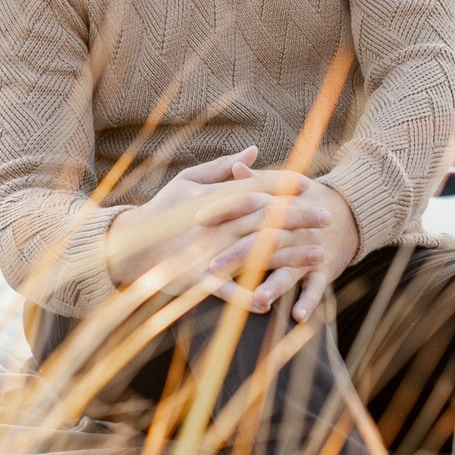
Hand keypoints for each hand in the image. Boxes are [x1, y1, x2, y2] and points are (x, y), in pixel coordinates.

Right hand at [106, 148, 338, 313]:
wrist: (126, 245)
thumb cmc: (160, 211)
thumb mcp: (187, 181)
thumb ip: (223, 168)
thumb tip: (254, 151)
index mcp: (213, 198)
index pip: (255, 187)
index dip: (284, 184)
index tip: (309, 183)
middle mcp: (214, 224)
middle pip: (265, 218)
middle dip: (299, 217)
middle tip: (327, 216)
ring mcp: (207, 252)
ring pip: (256, 252)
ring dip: (290, 255)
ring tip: (319, 255)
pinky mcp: (196, 278)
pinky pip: (225, 290)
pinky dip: (246, 296)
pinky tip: (269, 303)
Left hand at [205, 159, 359, 323]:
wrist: (348, 214)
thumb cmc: (304, 201)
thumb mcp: (284, 187)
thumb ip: (257, 181)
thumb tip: (235, 166)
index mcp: (279, 206)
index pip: (248, 204)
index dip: (223, 210)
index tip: (197, 218)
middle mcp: (293, 229)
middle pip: (263, 241)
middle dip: (238, 255)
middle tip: (212, 268)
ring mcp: (309, 250)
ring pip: (289, 269)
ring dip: (274, 285)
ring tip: (258, 299)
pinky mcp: (324, 270)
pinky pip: (316, 288)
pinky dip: (308, 302)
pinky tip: (297, 317)